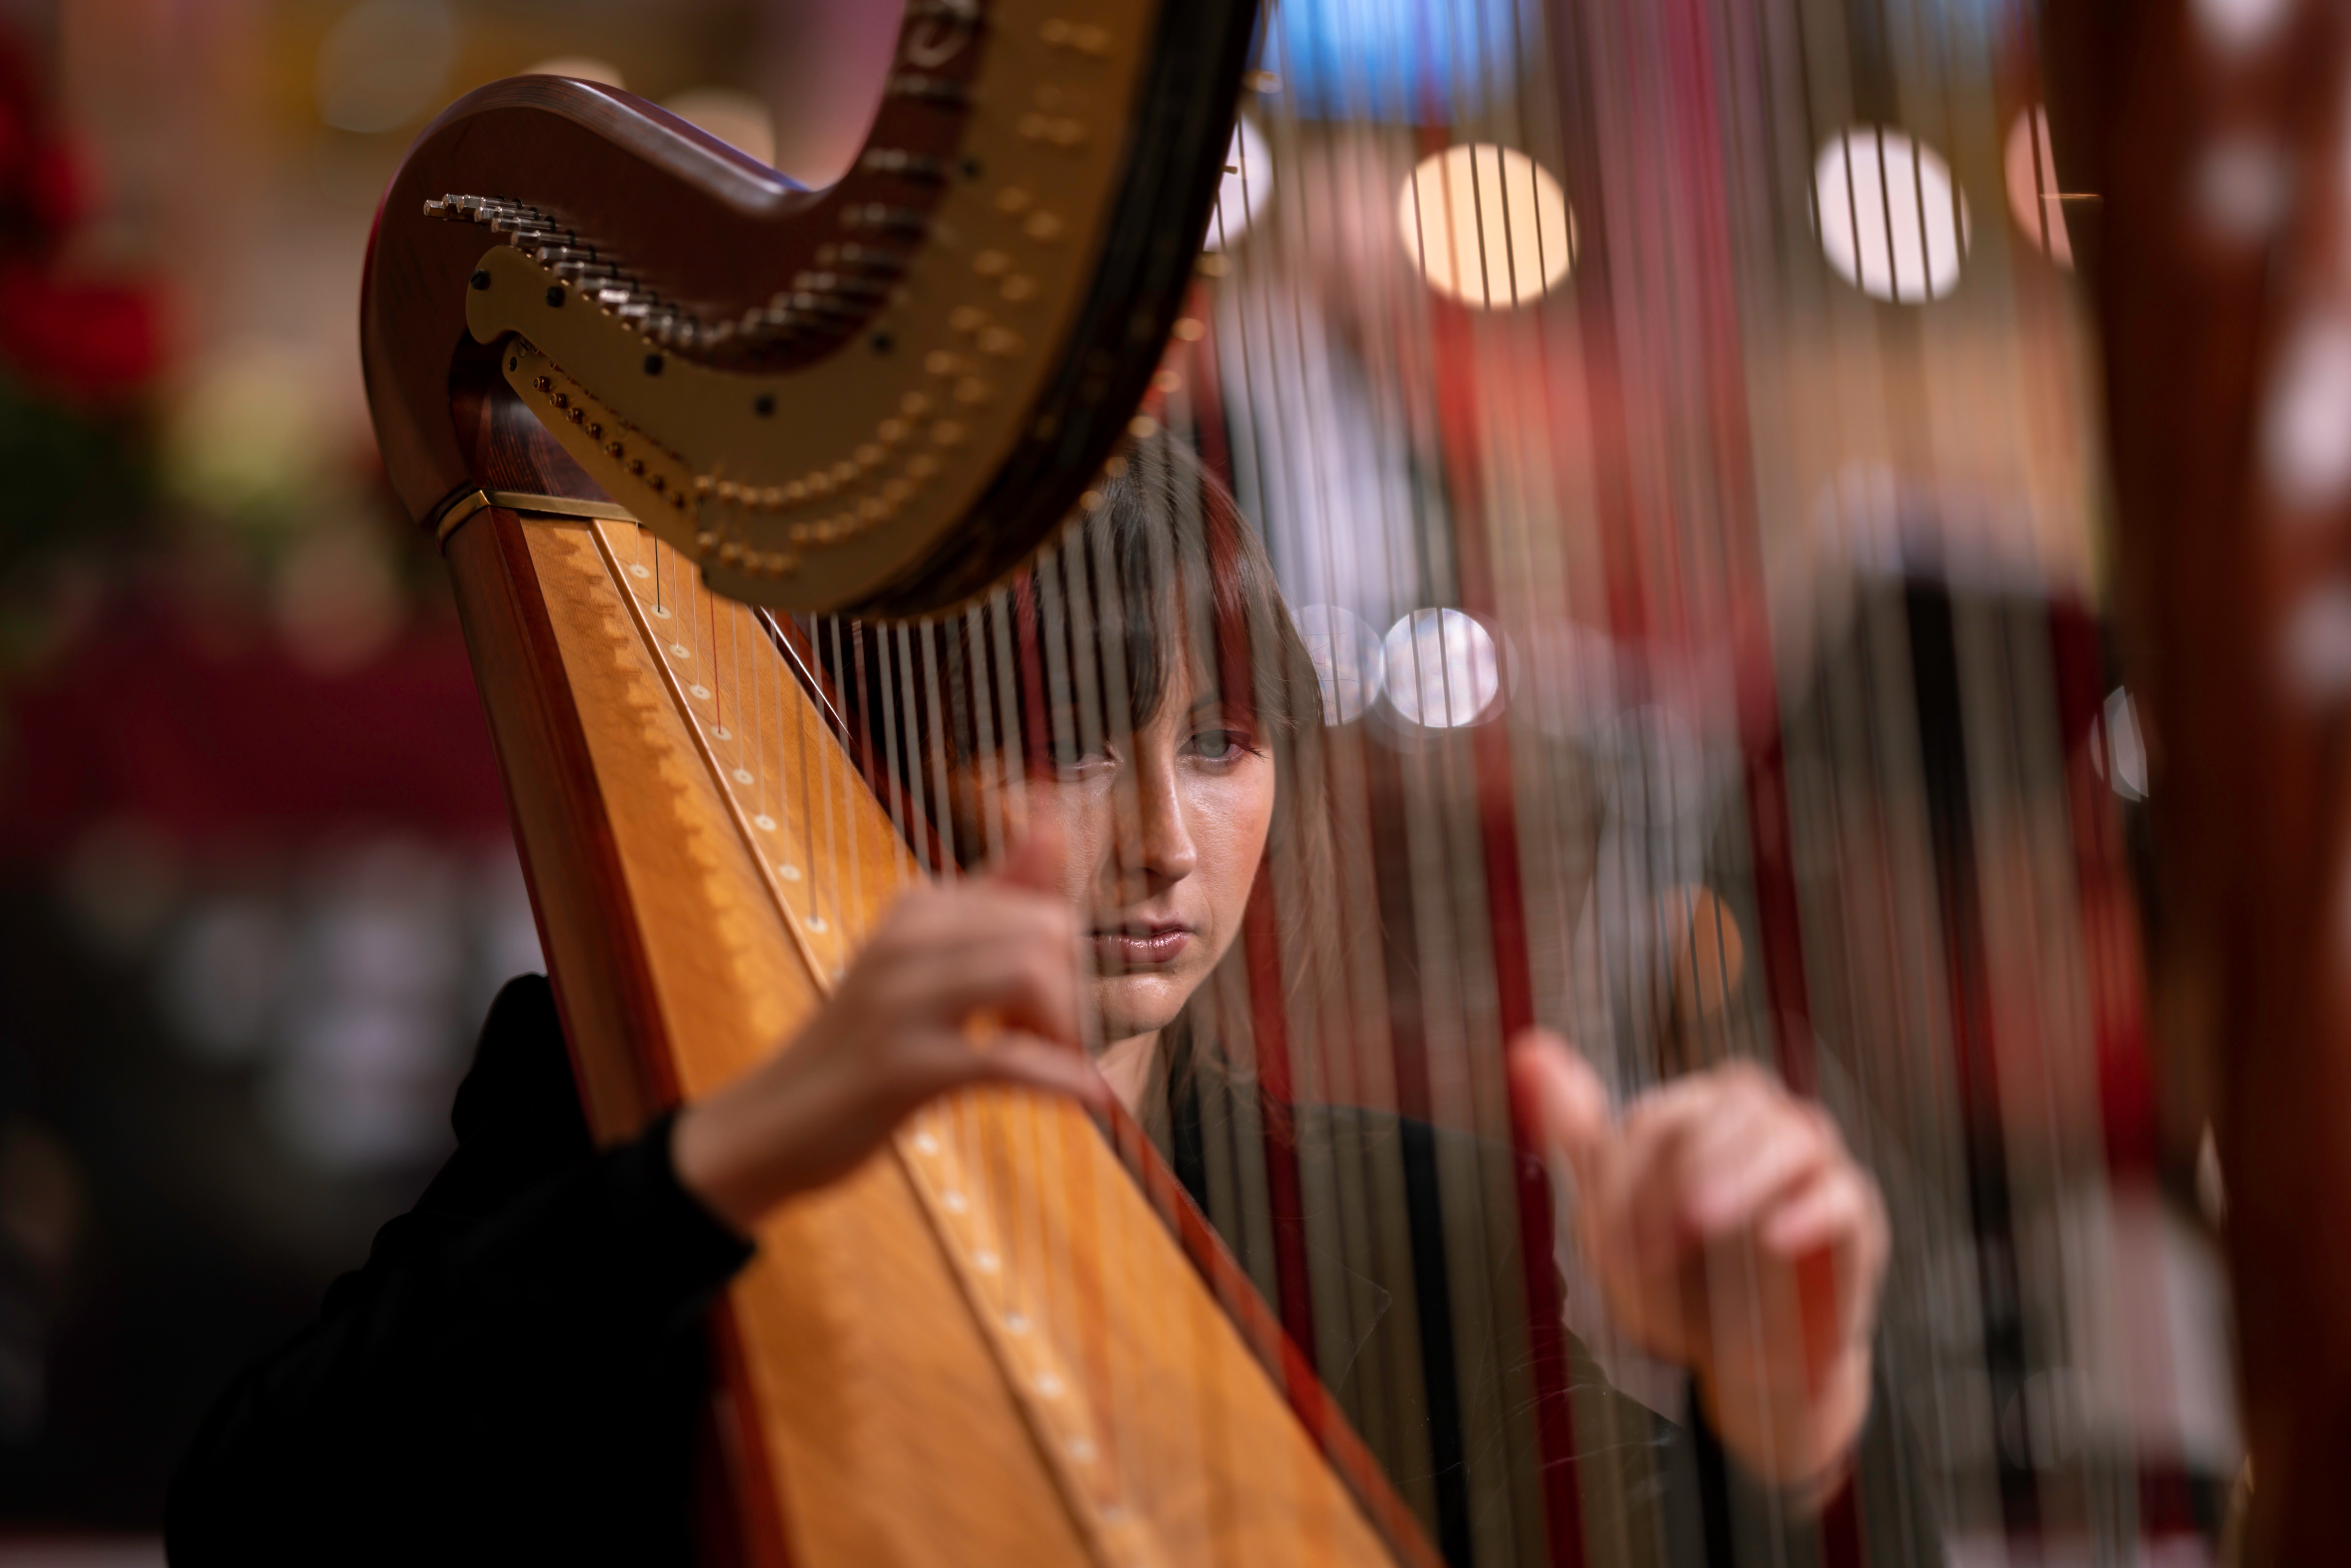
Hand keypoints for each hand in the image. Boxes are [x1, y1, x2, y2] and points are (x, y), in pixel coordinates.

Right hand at [675, 822, 1107, 1233]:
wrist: (769, 1125)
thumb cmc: (861, 1044)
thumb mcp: (922, 960)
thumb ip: (993, 896)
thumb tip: (1052, 821)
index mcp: (917, 907)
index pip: (1038, 902)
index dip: (1073, 959)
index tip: (1061, 1008)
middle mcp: (905, 938)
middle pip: (1045, 930)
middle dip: (1078, 989)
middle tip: (1060, 1042)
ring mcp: (898, 1001)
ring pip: (1030, 977)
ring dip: (1068, 1031)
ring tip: (1058, 1067)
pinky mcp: (900, 1068)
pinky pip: (1006, 1060)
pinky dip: (1059, 1080)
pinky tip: (1085, 1097)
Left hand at [1508, 1029, 1887, 1496]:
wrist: (1744, 1365)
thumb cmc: (1677, 1283)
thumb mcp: (1613, 1223)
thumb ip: (1576, 1134)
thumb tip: (1527, 1047)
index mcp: (1697, 1115)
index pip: (1659, 1118)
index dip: (1628, 1179)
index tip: (1611, 1250)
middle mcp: (1760, 1122)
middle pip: (1728, 1107)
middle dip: (1680, 1173)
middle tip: (1653, 1244)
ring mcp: (1813, 1165)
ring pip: (1792, 1132)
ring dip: (1740, 1174)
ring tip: (1703, 1221)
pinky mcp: (1855, 1217)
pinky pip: (1842, 1196)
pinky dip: (1810, 1211)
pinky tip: (1775, 1239)